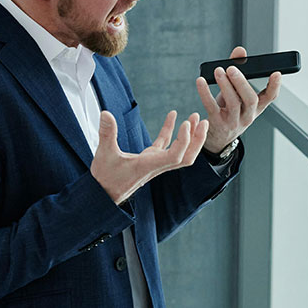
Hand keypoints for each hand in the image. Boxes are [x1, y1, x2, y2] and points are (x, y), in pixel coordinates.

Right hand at [91, 110, 207, 204]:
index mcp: (149, 165)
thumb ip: (106, 133)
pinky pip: (165, 144)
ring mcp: (154, 162)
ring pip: (180, 151)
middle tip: (204, 121)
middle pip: (186, 157)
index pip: (175, 157)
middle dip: (197, 140)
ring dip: (190, 136)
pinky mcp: (149, 159)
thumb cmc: (104, 177)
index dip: (184, 141)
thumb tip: (106, 113)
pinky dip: (171, 131)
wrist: (103, 193)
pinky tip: (173, 115)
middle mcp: (156, 165)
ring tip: (196, 117)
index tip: (186, 123)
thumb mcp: (104, 153)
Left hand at [196, 46, 280, 152]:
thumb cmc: (229, 110)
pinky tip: (201, 81)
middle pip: (250, 100)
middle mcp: (247, 115)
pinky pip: (211, 107)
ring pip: (233, 103)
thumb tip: (240, 51)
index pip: (270, 98)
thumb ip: (237, 70)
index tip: (276, 73)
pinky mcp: (216, 123)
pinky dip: (205, 93)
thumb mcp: (236, 93)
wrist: (217, 137)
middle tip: (232, 68)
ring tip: (218, 71)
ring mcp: (233, 121)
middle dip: (242, 83)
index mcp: (256, 107)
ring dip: (225, 85)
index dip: (275, 86)